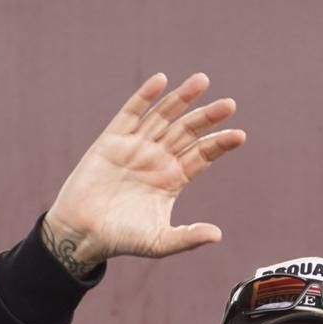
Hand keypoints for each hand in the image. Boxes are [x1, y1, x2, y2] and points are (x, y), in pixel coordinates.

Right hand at [43, 72, 245, 274]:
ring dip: (182, 98)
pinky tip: (161, 81)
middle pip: (187, 131)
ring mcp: (135, 146)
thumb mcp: (159, 242)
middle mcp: (157, 159)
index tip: (239, 136)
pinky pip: (131, 113)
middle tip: (229, 104)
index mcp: (172, 179)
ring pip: (163, 116)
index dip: (219, 144)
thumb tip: (217, 235)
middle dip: (207, 117)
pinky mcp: (112, 140)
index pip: (201, 155)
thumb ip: (188, 238)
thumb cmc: (121, 240)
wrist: (82, 234)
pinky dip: (145, 97)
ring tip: (202, 81)